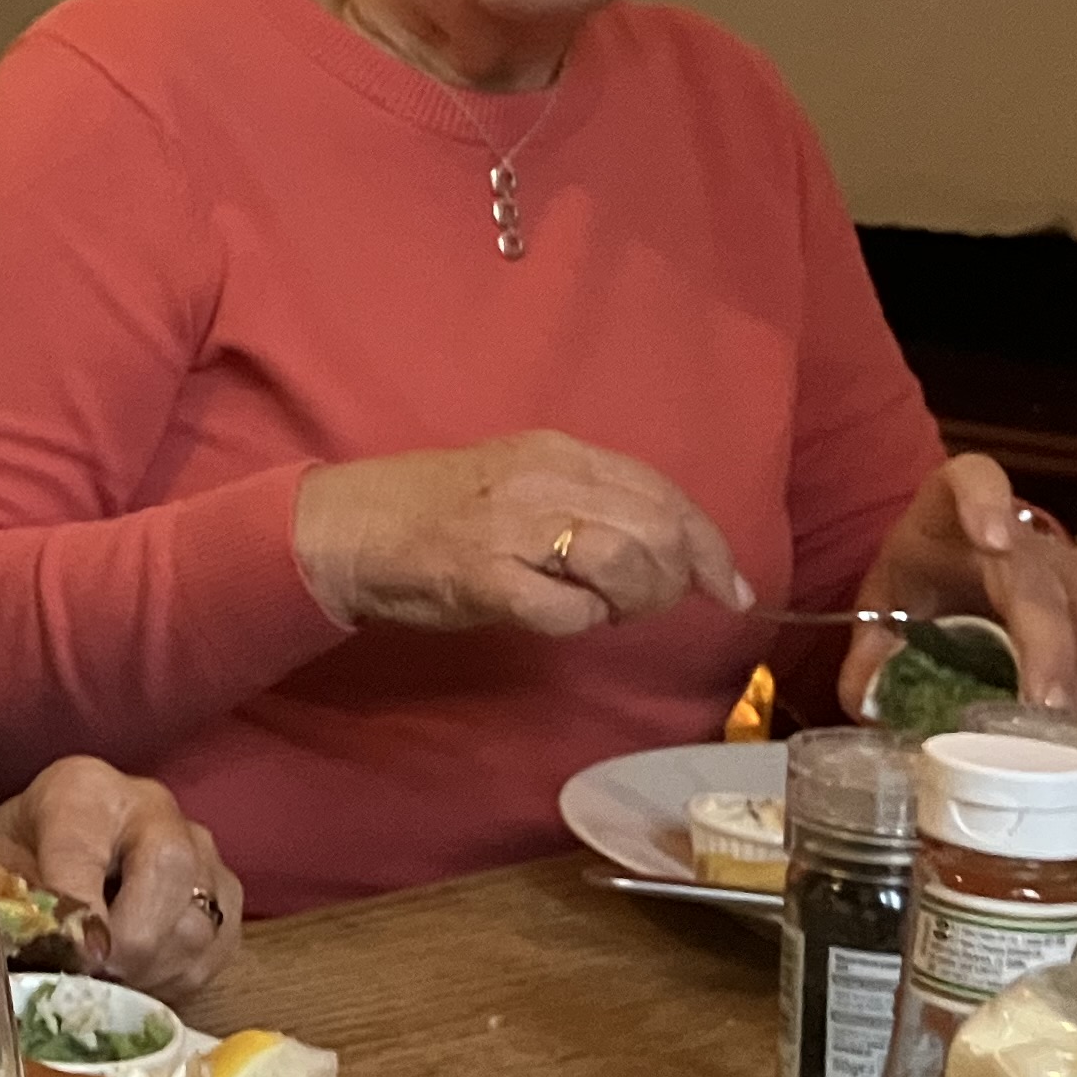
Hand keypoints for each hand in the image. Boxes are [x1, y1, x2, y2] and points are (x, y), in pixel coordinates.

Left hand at [0, 758, 243, 1000]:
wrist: (50, 850)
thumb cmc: (23, 859)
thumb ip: (15, 903)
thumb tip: (46, 951)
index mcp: (84, 790)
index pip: (85, 847)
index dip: (80, 907)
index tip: (73, 950)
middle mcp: (153, 809)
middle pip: (169, 871)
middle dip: (128, 942)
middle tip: (94, 975)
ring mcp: (200, 849)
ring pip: (197, 924)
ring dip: (148, 970)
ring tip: (107, 978)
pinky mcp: (226, 896)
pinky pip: (213, 953)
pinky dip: (172, 979)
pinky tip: (136, 976)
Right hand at [294, 431, 748, 637]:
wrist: (349, 529)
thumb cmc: (436, 511)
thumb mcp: (521, 481)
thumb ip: (590, 501)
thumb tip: (668, 544)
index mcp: (557, 453)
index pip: (663, 493)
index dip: (708, 545)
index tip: (728, 587)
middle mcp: (543, 481)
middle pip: (658, 530)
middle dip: (674, 580)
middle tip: (643, 603)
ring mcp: (514, 528)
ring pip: (626, 566)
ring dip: (631, 602)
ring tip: (600, 608)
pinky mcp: (488, 578)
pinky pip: (570, 613)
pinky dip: (578, 623)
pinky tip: (554, 616)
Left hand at [841, 452, 1076, 714]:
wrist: (957, 567)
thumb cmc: (922, 580)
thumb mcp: (885, 602)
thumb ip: (872, 647)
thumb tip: (868, 701)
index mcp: (953, 511)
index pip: (974, 480)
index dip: (985, 503)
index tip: (993, 540)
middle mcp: (1026, 538)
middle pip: (1043, 581)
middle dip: (1047, 642)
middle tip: (1043, 698)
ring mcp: (1072, 570)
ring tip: (1072, 725)